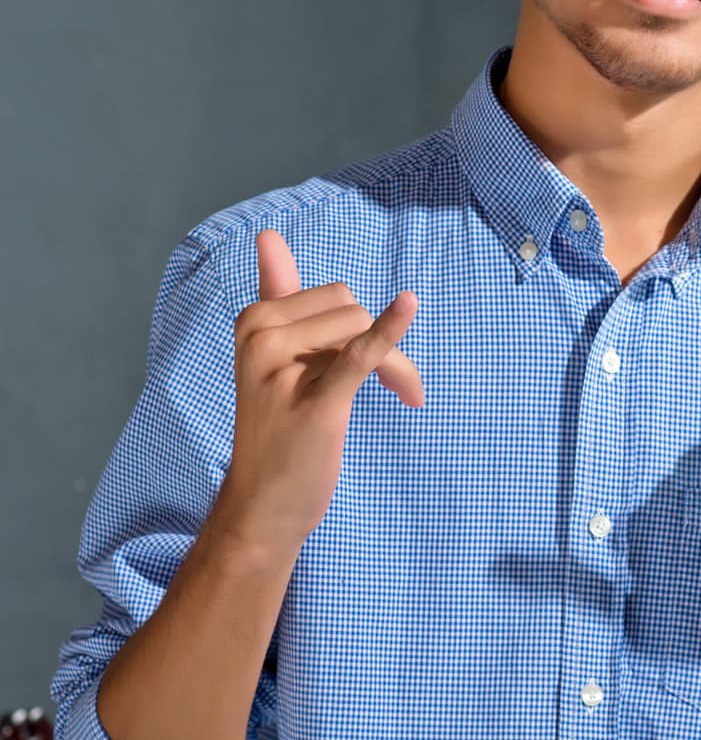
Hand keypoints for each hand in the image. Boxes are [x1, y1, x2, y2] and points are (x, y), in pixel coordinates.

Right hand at [215, 228, 424, 555]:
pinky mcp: (317, 402)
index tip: (362, 359)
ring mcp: (283, 369)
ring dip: (392, 366)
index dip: (358, 327)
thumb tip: (268, 235)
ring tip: (392, 395)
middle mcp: (261, 337)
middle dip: (377, 344)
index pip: (333, 296)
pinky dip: (388, 331)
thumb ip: (276, 293)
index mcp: (253, 320)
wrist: (264, 504)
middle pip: (352, 309)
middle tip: (383, 385)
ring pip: (364, 331)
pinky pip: (361, 354)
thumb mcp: (270, 355)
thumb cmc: (277, 426)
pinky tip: (409, 305)